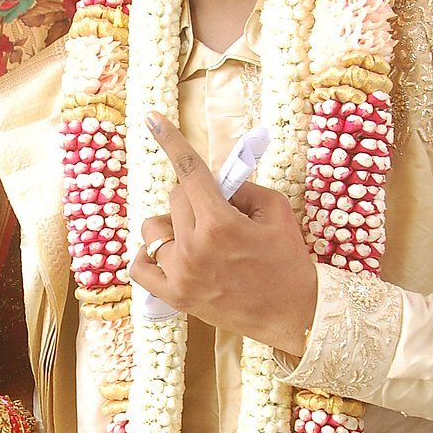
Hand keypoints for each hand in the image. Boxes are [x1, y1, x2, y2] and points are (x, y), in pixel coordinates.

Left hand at [129, 113, 318, 355]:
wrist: (293, 315)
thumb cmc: (288, 262)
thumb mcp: (277, 212)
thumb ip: (242, 189)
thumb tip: (216, 181)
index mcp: (220, 223)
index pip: (189, 172)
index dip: (170, 140)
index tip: (152, 118)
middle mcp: (194, 248)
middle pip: (174, 199)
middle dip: (194, 198)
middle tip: (218, 213)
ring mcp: (180, 275)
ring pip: (154, 230)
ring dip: (172, 226)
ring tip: (196, 238)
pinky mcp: (175, 296)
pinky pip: (140, 266)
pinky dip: (150, 255)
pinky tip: (170, 254)